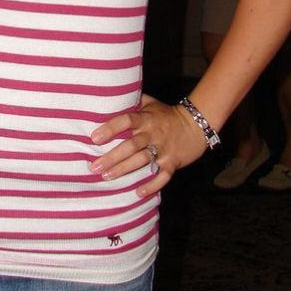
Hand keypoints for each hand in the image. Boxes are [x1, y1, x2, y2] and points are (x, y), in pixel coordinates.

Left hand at [89, 94, 206, 196]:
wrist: (196, 125)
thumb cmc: (167, 114)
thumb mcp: (151, 103)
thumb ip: (134, 102)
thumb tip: (112, 98)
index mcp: (147, 118)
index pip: (127, 120)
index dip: (111, 128)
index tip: (94, 138)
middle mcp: (153, 134)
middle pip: (131, 145)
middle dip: (112, 157)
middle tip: (95, 166)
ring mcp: (164, 149)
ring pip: (142, 161)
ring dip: (124, 170)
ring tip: (107, 177)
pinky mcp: (173, 163)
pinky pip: (162, 176)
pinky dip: (151, 185)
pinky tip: (138, 192)